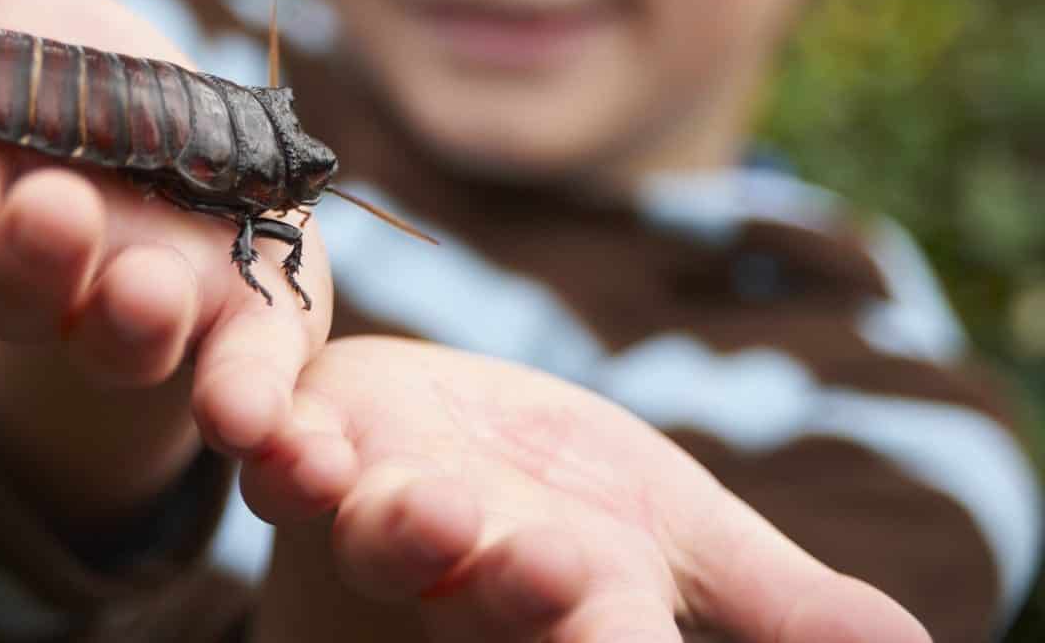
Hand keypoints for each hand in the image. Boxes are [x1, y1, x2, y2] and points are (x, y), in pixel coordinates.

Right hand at [0, 0, 353, 525]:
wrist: (195, 156)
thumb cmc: (77, 79)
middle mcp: (50, 273)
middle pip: (21, 282)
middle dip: (31, 254)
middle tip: (51, 214)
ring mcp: (144, 314)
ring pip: (121, 337)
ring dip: (128, 323)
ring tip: (148, 290)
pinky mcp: (240, 339)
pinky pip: (238, 389)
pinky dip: (250, 413)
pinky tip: (265, 430)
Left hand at [246, 337, 928, 642]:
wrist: (442, 439)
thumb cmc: (571, 503)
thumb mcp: (686, 541)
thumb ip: (779, 603)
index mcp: (575, 605)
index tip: (623, 638)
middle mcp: (468, 577)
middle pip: (495, 600)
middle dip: (522, 595)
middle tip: (558, 573)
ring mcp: (378, 514)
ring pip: (384, 534)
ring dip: (406, 527)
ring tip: (439, 510)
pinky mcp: (309, 443)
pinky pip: (279, 451)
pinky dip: (279, 444)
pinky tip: (289, 435)